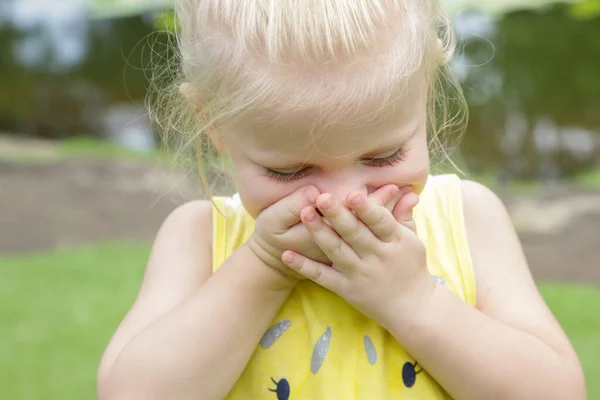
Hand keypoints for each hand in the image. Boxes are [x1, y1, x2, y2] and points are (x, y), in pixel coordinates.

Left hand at [246, 185, 404, 287]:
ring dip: (319, 233)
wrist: (412, 308)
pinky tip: (287, 255)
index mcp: (397, 242)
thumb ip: (403, 215)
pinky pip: (323, 277)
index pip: (381, 222)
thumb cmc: (411, 267)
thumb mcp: (413, 241)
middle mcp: (377, 257)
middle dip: (338, 215)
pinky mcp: (346, 289)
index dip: (367, 209)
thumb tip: (408, 190)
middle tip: (322, 197)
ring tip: (305, 214)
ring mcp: (360, 274)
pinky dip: (305, 266)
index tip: (352, 194)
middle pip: (355, 234)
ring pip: (337, 252)